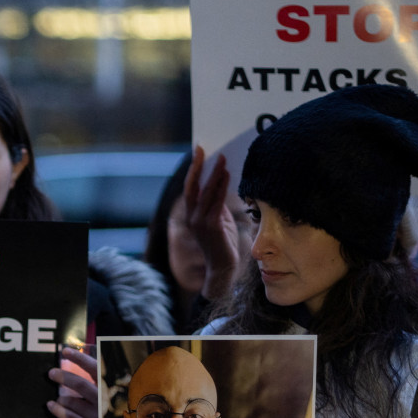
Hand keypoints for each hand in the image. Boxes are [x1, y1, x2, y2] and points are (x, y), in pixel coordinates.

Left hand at [48, 346, 98, 417]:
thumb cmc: (93, 398)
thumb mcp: (94, 384)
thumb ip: (85, 372)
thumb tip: (66, 355)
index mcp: (104, 385)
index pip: (94, 368)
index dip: (80, 358)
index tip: (65, 351)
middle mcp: (101, 399)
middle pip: (81, 385)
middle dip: (64, 377)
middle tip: (51, 373)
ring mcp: (94, 413)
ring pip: (72, 402)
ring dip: (61, 398)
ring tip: (58, 397)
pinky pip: (69, 417)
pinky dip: (58, 410)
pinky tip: (50, 404)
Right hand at [183, 146, 244, 301]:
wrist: (223, 268)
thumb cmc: (223, 244)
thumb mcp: (219, 220)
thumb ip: (217, 204)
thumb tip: (221, 184)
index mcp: (192, 215)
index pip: (190, 188)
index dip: (193, 170)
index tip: (198, 153)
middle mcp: (192, 217)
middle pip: (192, 187)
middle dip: (197, 167)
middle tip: (202, 149)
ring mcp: (200, 222)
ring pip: (205, 192)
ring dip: (213, 174)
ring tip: (221, 158)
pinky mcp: (211, 226)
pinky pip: (216, 202)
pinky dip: (221, 187)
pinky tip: (227, 175)